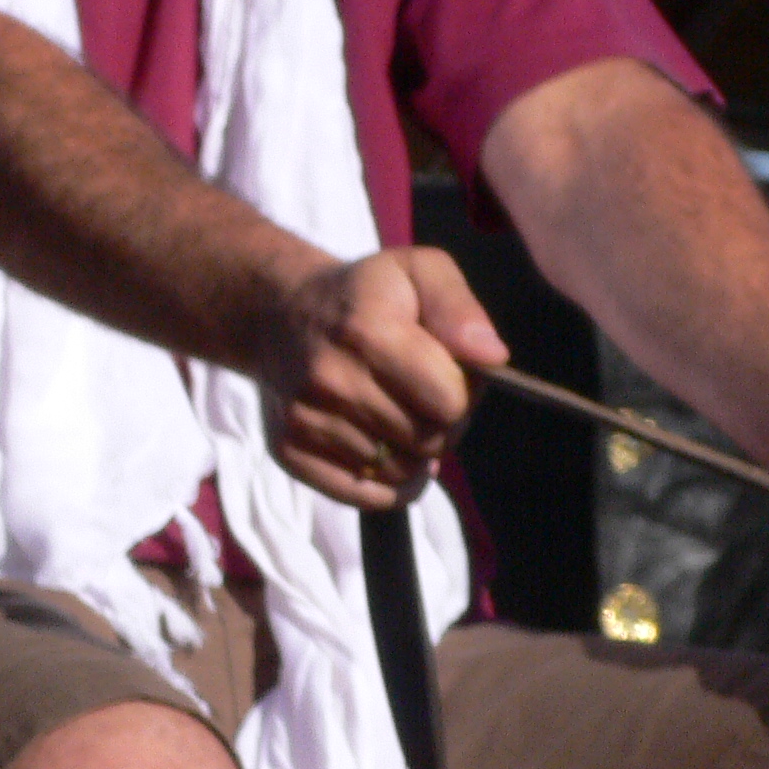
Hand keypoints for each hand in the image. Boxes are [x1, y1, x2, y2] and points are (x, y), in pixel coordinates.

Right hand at [255, 247, 508, 508]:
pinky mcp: (288, 451)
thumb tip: (492, 356)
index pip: (449, 402)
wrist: (277, 314)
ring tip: (397, 416)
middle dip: (440, 424)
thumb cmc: (363, 294)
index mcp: (366, 331)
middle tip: (422, 397)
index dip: (461, 393)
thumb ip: (459, 308)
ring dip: (412, 453)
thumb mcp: (418, 272)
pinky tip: (382, 448)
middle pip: (428, 442)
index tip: (445, 375)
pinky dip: (385, 484)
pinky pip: (364, 496)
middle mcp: (330, 379)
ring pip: (399, 472)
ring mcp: (305, 419)